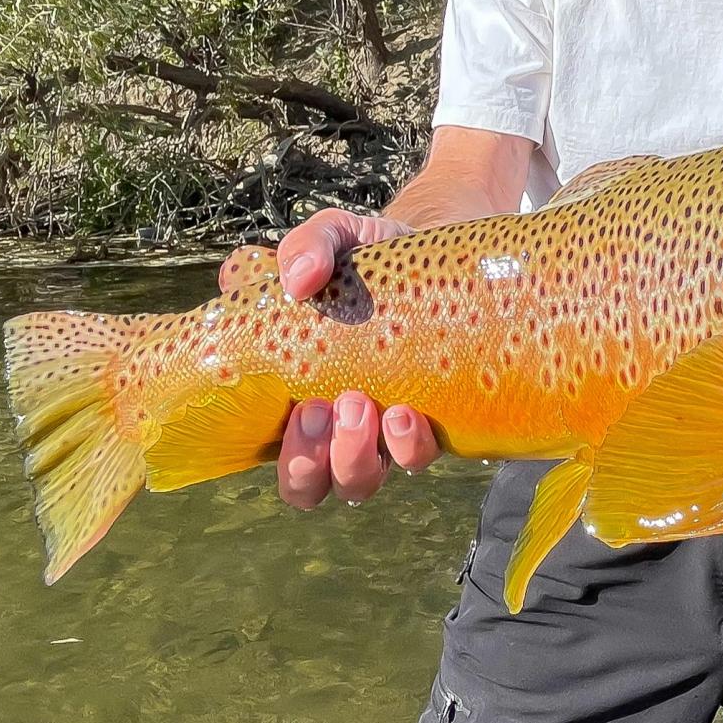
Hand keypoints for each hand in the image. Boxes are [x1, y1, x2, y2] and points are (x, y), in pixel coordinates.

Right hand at [217, 209, 439, 508]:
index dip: (281, 452)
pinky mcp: (435, 424)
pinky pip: (417, 459)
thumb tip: (297, 280)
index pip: (275, 452)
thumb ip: (308, 245)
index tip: (297, 408)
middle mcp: (341, 425)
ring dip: (355, 457)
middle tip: (328, 406)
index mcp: (300, 393)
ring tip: (368, 406)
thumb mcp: (337, 237)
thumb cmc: (374, 259)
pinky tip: (410, 413)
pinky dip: (409, 446)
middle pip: (311, 485)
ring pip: (358, 483)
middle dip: (310, 461)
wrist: (446, 259)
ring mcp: (385, 430)